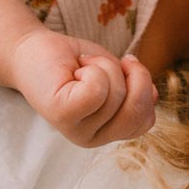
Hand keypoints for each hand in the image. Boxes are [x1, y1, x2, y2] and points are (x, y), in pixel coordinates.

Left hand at [10, 28, 156, 146]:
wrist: (34, 49)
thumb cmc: (76, 62)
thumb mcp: (118, 76)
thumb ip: (137, 91)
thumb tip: (154, 95)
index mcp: (108, 133)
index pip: (146, 121)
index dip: (144, 87)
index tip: (124, 69)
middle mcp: (92, 139)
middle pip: (137, 112)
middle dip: (135, 76)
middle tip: (116, 62)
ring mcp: (77, 130)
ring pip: (117, 94)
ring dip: (106, 66)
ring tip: (85, 65)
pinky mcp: (62, 115)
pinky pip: (97, 89)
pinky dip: (94, 68)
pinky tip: (77, 69)